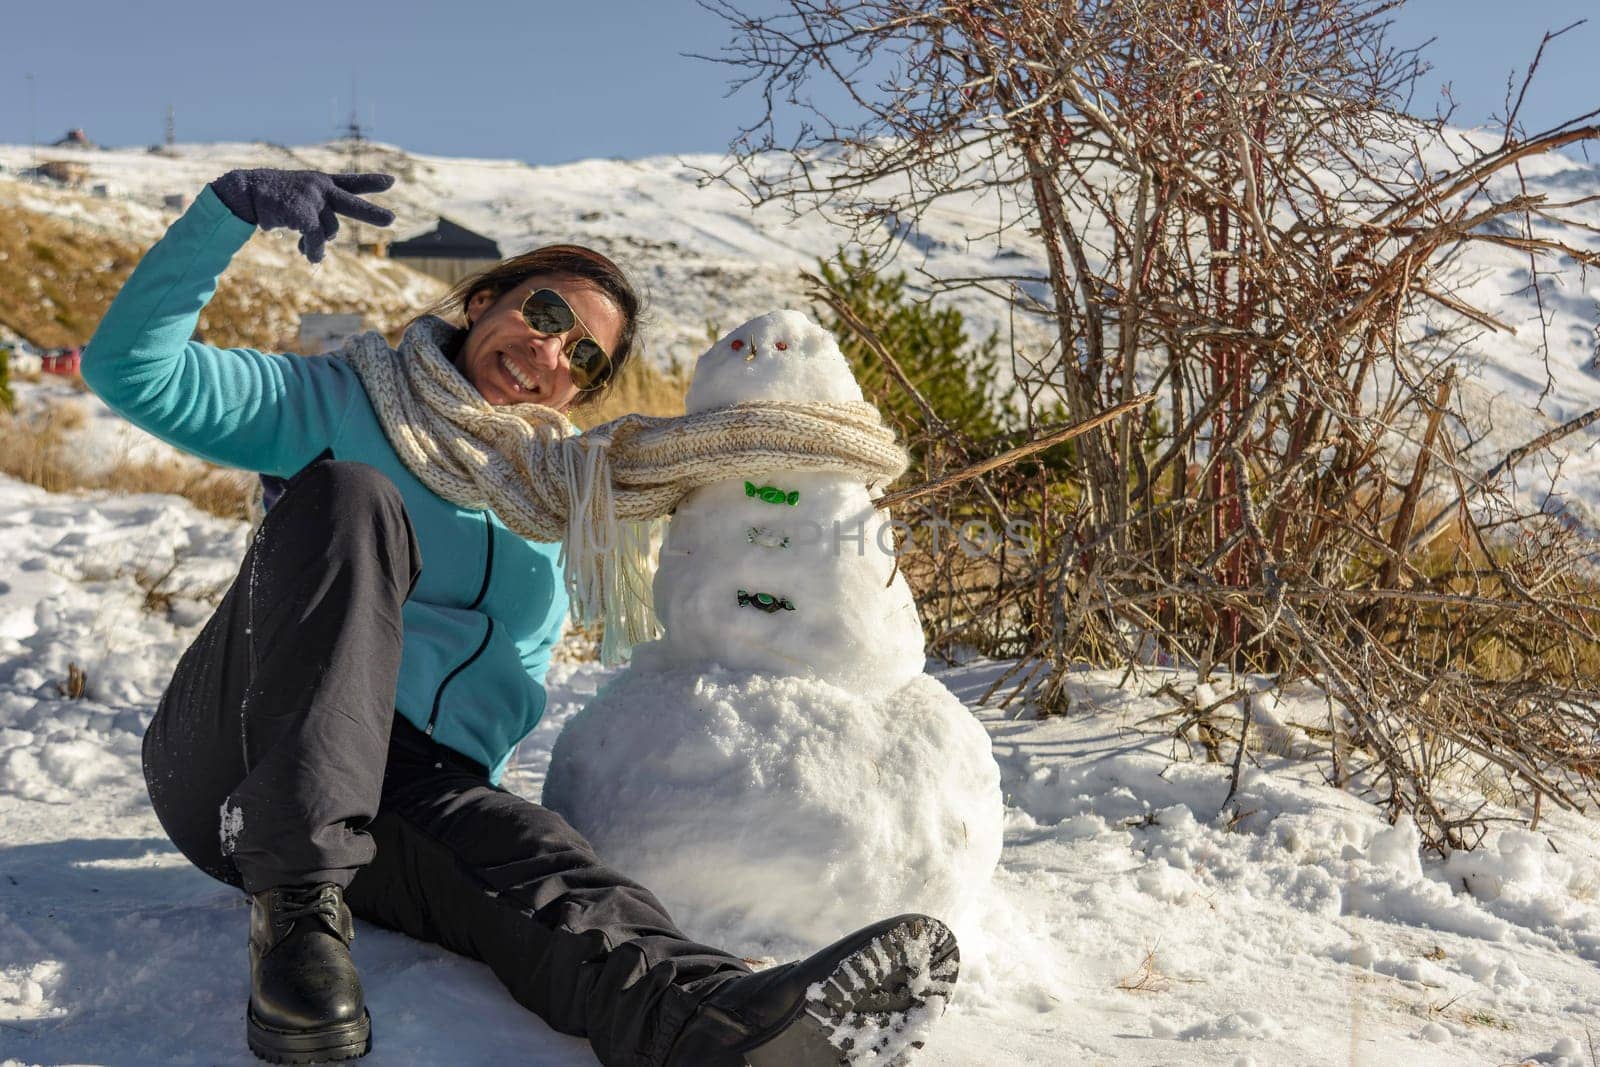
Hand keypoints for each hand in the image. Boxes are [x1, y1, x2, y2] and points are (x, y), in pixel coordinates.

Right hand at [210, 169, 394, 262]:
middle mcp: (320, 188)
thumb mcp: (297, 200)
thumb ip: (315, 219)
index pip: (350, 182)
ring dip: (319, 243)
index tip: (391, 182)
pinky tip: (309, 256)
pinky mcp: (303, 212)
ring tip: (307, 249)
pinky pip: (316, 239)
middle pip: (352, 204)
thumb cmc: (272, 198)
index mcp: (321, 182)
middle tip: (392, 220)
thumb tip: (320, 250)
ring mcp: (313, 199)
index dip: (371, 183)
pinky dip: (314, 250)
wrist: (246, 191)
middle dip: (372, 214)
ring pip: (330, 231)